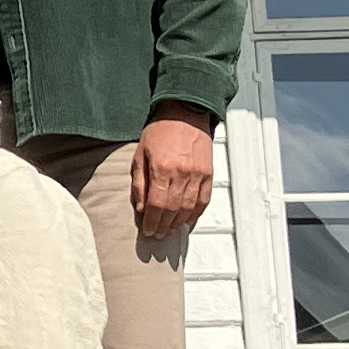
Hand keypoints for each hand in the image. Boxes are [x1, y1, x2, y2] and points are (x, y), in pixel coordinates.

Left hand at [132, 111, 216, 236]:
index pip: (156, 205)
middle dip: (164, 226)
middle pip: (172, 210)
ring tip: (170, 230)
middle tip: (158, 235)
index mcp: (162, 169)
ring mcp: (198, 174)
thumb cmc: (160, 131)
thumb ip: (140, 183)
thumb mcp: (140, 155)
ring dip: (179, 223)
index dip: (152, 222)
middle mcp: (181, 174)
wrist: (185, 113)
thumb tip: (141, 208)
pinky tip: (188, 220)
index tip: (148, 231)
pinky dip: (196, 213)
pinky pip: (204, 200)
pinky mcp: (208, 173)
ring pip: (189, 208)